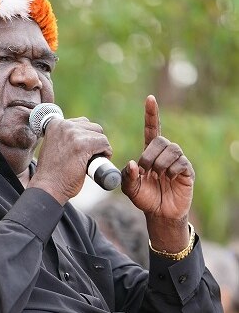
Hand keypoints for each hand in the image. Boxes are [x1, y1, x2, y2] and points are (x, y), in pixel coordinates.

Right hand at [29, 116, 112, 204]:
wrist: (48, 188)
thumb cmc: (52, 173)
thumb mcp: (54, 147)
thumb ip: (64, 138)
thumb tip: (81, 135)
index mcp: (55, 124)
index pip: (81, 123)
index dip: (85, 138)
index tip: (80, 151)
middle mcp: (64, 125)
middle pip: (93, 127)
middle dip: (94, 142)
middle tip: (87, 157)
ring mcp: (73, 134)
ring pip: (100, 135)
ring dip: (100, 148)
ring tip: (91, 161)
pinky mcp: (83, 145)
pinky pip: (104, 143)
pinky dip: (106, 154)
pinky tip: (98, 162)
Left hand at [121, 95, 194, 220]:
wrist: (160, 213)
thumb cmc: (144, 198)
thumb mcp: (130, 188)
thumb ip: (127, 176)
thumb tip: (131, 163)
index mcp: (150, 153)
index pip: (152, 129)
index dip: (151, 115)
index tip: (150, 99)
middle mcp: (164, 154)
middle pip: (160, 140)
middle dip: (148, 155)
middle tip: (144, 171)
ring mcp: (177, 160)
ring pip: (171, 148)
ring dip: (160, 163)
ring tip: (157, 176)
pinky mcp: (187, 170)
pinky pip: (181, 162)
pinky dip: (171, 171)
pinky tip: (169, 179)